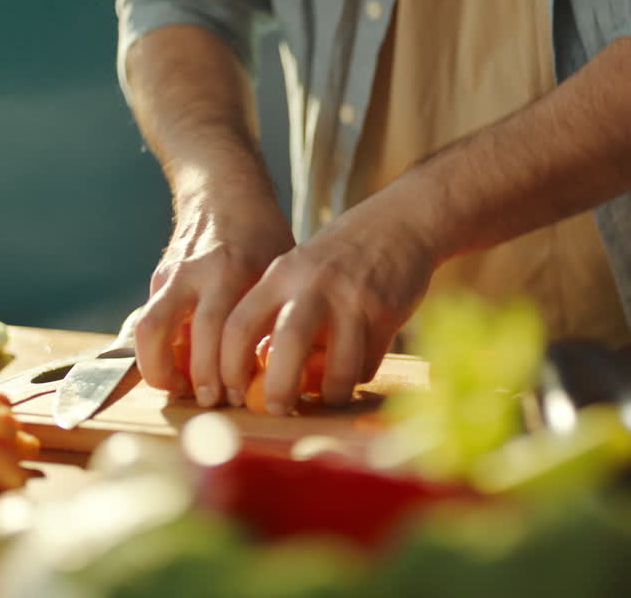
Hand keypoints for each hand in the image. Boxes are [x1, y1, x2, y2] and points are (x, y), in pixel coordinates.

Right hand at [134, 200, 293, 404]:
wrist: (224, 191)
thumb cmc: (263, 235)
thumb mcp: (279, 268)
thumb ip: (273, 312)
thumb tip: (279, 370)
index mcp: (232, 270)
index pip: (223, 335)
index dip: (230, 373)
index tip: (242, 396)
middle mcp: (196, 274)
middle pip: (183, 339)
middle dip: (196, 379)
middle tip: (213, 400)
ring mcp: (171, 276)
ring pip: (147, 332)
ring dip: (160, 369)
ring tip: (182, 387)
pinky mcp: (157, 279)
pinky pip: (150, 323)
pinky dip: (161, 349)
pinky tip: (183, 364)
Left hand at [217, 201, 439, 414]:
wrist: (401, 222)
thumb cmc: (341, 256)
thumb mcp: (299, 270)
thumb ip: (277, 310)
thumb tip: (258, 371)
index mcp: (281, 275)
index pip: (239, 325)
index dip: (229, 368)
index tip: (233, 393)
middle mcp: (313, 284)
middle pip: (286, 348)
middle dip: (279, 390)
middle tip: (277, 409)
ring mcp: (353, 298)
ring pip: (338, 369)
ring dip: (331, 394)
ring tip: (328, 396)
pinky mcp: (386, 312)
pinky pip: (368, 364)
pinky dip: (360, 375)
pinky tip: (358, 364)